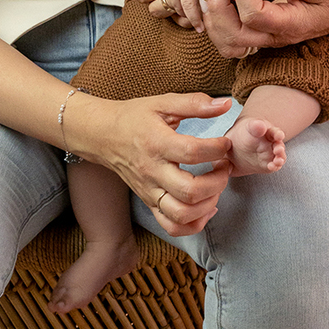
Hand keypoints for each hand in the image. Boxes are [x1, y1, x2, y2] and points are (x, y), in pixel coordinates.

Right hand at [67, 91, 232, 235]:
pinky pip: (171, 226)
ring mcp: (149, 191)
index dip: (217, 149)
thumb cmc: (134, 118)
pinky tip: (206, 207)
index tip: (225, 143)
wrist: (102, 136)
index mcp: (157, 143)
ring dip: (207, 204)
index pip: (192, 152)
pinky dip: (194, 224)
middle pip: (189, 191)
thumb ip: (195, 103)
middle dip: (217, 181)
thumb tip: (226, 104)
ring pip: (181, 214)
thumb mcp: (163, 103)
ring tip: (216, 186)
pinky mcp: (149, 203)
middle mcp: (152, 172)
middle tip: (225, 166)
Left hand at [199, 0, 328, 58]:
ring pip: (227, 41)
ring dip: (214, 14)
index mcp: (290, 25)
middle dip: (218, 6)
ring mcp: (265, 40)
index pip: (254, 15)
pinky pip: (229, 37)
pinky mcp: (259, 34)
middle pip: (233, 35)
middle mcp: (274, 38)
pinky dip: (218, 19)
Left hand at [226, 116, 286, 175]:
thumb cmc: (241, 135)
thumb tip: (260, 124)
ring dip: (280, 158)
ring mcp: (270, 153)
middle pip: (279, 144)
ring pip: (279, 155)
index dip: (277, 134)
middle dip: (280, 148)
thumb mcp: (243, 130)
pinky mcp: (267, 164)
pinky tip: (272, 167)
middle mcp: (270, 142)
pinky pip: (274, 166)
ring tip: (278, 161)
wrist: (234, 149)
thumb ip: (253, 126)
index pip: (273, 131)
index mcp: (265, 131)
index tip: (279, 136)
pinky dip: (275, 166)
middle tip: (278, 150)